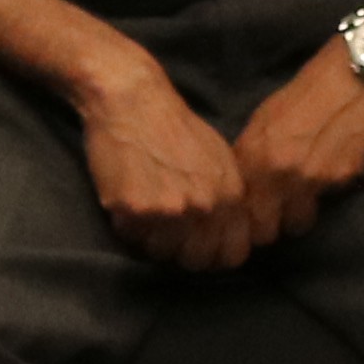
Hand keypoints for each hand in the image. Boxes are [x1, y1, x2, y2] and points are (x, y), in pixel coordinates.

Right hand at [77, 55, 261, 271]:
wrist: (133, 101)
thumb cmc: (175, 127)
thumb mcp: (218, 159)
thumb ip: (226, 199)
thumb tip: (228, 237)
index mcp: (230, 195)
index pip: (232, 255)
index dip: (215, 255)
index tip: (201, 247)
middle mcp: (204, 207)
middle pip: (197, 262)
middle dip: (183, 254)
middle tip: (170, 234)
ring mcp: (168, 211)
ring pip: (162, 255)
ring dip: (154, 241)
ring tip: (148, 212)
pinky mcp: (133, 211)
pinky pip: (133, 239)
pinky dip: (130, 227)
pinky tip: (130, 200)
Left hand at [231, 45, 363, 243]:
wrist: (354, 74)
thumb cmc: (305, 94)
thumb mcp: (265, 119)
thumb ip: (252, 156)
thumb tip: (244, 187)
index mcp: (253, 154)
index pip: (237, 211)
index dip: (242, 222)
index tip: (250, 219)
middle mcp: (277, 170)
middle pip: (264, 229)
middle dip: (269, 227)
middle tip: (277, 217)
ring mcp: (309, 176)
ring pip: (296, 224)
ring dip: (299, 217)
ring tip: (304, 202)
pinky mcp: (341, 178)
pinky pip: (326, 202)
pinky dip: (325, 197)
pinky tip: (329, 178)